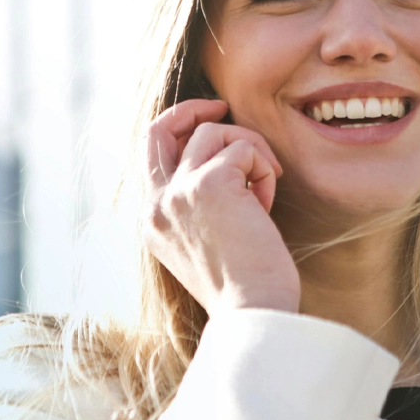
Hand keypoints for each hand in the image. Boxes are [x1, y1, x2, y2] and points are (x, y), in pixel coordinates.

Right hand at [141, 99, 297, 312]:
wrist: (253, 312)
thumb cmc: (243, 288)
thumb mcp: (205, 245)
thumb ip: (198, 207)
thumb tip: (224, 164)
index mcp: (152, 221)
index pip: (151, 156)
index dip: (180, 133)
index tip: (210, 127)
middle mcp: (156, 204)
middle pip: (159, 129)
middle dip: (192, 109)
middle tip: (222, 107)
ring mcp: (178, 192)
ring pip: (213, 133)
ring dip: (249, 151)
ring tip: (264, 187)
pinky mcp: (209, 184)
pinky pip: (244, 149)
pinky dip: (264, 168)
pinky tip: (267, 204)